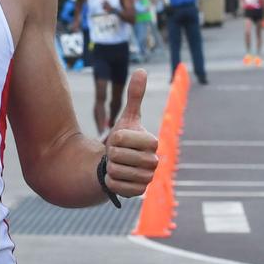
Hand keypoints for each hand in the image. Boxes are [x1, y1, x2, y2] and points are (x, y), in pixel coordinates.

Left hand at [101, 70, 159, 198]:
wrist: (118, 165)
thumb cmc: (123, 141)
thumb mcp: (127, 118)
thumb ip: (135, 95)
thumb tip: (142, 70)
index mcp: (152, 142)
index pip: (121, 138)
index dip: (114, 138)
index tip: (118, 140)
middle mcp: (154, 162)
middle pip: (117, 155)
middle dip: (111, 154)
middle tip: (115, 154)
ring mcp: (147, 179)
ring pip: (115, 171)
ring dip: (109, 167)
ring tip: (116, 165)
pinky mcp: (138, 193)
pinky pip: (115, 186)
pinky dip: (109, 181)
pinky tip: (115, 178)